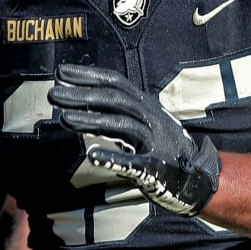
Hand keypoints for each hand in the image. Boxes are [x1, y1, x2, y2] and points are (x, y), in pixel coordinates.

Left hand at [48, 63, 218, 215]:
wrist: (197, 178)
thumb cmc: (164, 149)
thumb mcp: (144, 122)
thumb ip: (117, 113)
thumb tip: (82, 101)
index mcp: (146, 106)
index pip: (115, 82)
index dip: (88, 75)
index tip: (61, 71)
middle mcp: (151, 118)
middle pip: (115, 100)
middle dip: (82, 95)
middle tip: (53, 93)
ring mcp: (154, 142)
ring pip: (121, 125)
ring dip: (91, 120)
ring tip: (63, 118)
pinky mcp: (155, 168)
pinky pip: (133, 161)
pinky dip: (113, 157)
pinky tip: (92, 154)